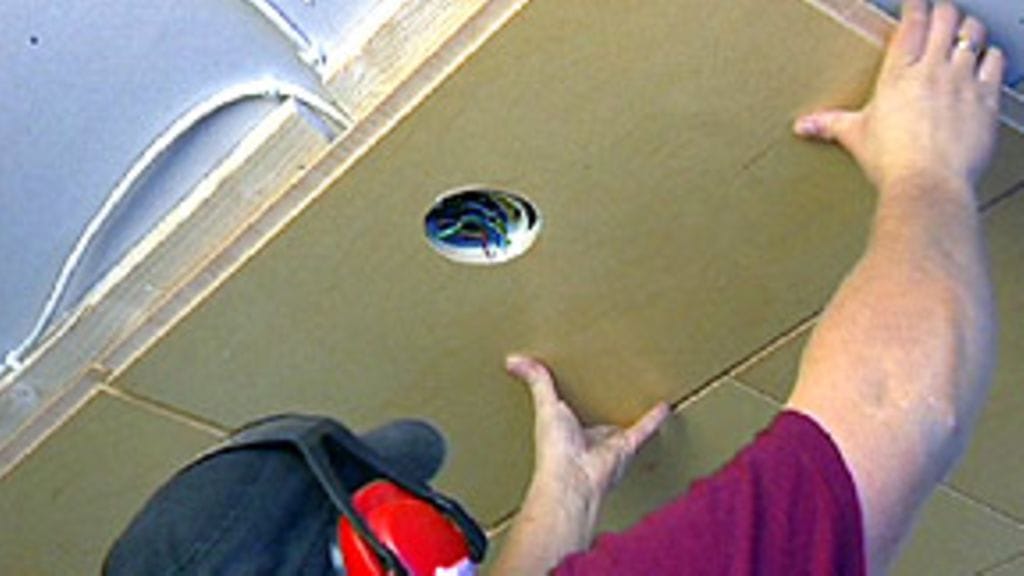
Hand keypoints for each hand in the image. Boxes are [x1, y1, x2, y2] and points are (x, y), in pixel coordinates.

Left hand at [506, 355, 669, 522]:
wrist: (573, 479)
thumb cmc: (554, 449)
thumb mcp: (545, 405)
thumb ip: (536, 381)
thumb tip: (512, 360)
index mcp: (563, 427)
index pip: (567, 407)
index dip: (569, 396)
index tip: (573, 382)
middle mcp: (585, 438)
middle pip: (595, 419)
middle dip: (601, 406)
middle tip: (609, 388)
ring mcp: (607, 444)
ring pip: (620, 427)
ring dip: (628, 414)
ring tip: (638, 396)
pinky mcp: (626, 448)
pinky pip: (643, 430)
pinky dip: (653, 419)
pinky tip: (664, 406)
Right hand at [794, 0, 1003, 191]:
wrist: (927, 184)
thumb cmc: (891, 162)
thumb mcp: (856, 138)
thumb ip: (831, 125)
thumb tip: (803, 125)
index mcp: (898, 74)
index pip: (911, 22)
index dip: (914, 4)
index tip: (914, 1)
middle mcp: (932, 70)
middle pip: (946, 17)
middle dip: (944, 10)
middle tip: (939, 12)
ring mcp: (962, 81)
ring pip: (973, 33)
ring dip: (968, 28)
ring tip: (963, 30)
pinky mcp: (986, 98)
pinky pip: (995, 62)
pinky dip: (991, 55)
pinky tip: (985, 60)